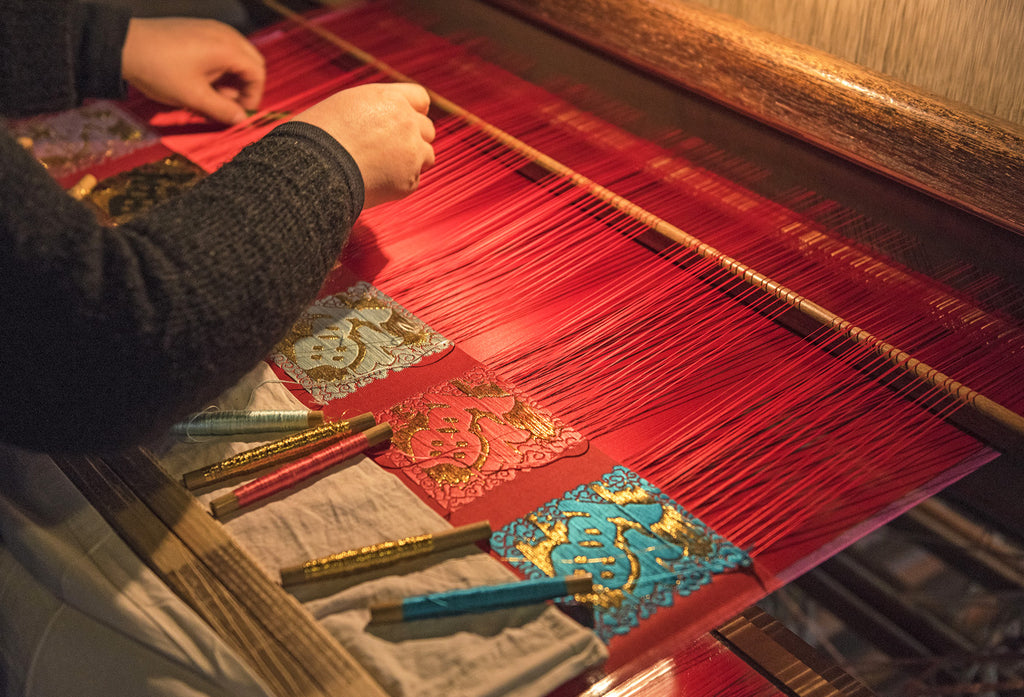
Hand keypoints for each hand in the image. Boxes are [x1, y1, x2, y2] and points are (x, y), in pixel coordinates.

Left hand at [121, 18, 265, 124]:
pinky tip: (202, 79)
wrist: (123, 44)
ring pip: (236, 55)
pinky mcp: (197, 28)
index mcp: (227, 48)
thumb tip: (242, 120)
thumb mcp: (194, 97)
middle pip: (251, 62)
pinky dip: (220, 65)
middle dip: (245, 86)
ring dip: (232, 77)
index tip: (239, 113)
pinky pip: (221, 48)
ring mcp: (210, 28)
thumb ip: (222, 110)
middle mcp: (224, 34)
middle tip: (229, 104)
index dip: (253, 97)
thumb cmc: (160, 70)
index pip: (258, 73)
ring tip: (212, 94)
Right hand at [293, 83, 435, 207]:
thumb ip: (370, 111)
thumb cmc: (316, 137)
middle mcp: (406, 121)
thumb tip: (377, 122)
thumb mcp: (342, 107)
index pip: (420, 99)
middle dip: (414, 139)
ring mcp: (411, 151)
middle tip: (391, 152)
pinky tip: (375, 184)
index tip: (406, 123)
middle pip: (427, 129)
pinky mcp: (409, 180)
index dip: (414, 112)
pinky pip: (413, 182)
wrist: (314, 167)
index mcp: (388, 98)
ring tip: (383, 169)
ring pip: (427, 156)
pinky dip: (398, 184)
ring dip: (412, 162)